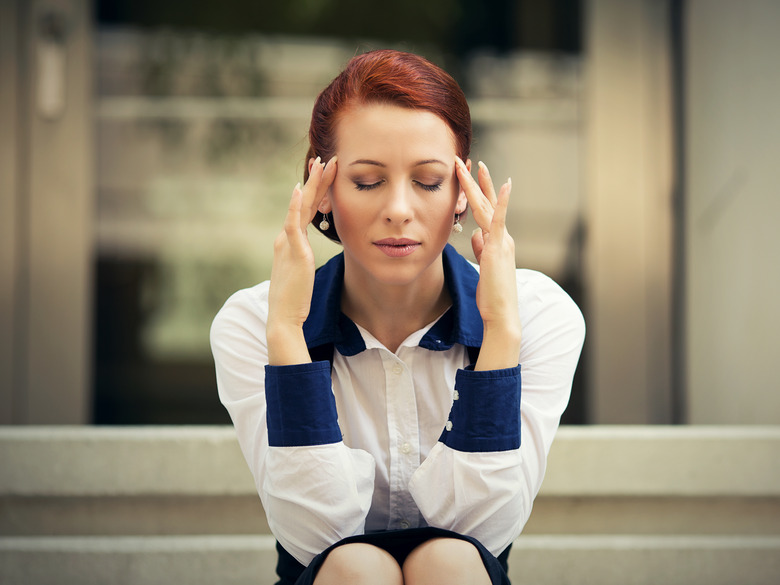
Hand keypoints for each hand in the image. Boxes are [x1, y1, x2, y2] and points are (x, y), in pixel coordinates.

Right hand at [267, 156, 336, 364]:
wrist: (284, 316)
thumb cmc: (295, 299)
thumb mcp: (301, 273)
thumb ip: (302, 258)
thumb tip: (305, 254)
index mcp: (290, 242)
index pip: (306, 211)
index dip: (317, 192)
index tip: (327, 174)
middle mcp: (286, 238)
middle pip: (305, 203)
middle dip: (317, 180)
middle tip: (327, 159)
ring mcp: (288, 242)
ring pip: (301, 207)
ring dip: (312, 184)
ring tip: (323, 164)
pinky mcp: (292, 251)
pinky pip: (293, 224)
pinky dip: (295, 205)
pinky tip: (300, 189)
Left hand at [455, 157, 520, 368]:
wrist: (501, 314)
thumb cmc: (491, 296)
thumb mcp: (483, 267)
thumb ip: (481, 249)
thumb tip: (474, 234)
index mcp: (497, 243)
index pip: (486, 212)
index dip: (477, 194)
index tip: (469, 178)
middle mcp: (502, 238)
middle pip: (488, 204)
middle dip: (478, 182)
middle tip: (470, 161)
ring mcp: (501, 241)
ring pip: (489, 206)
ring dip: (480, 185)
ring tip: (476, 164)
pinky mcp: (498, 247)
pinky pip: (500, 219)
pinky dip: (502, 201)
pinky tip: (504, 183)